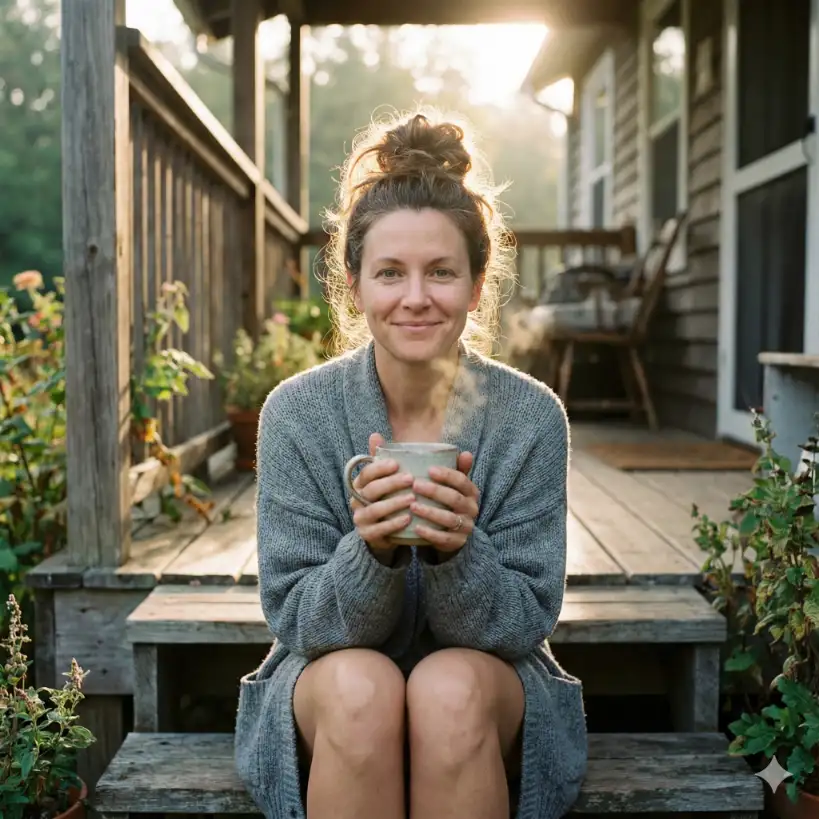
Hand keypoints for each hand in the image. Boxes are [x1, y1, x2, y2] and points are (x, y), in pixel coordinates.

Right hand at [350, 433, 415, 561]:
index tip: (396, 463)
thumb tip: (375, 435)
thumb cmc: (386, 498)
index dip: (380, 468)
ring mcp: (360, 518)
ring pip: (374, 509)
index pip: (366, 473)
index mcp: (360, 484)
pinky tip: (408, 519)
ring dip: (394, 503)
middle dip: (391, 483)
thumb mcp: (384, 479)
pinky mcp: (367, 534)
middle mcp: (356, 500)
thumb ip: (381, 459)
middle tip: (411, 479)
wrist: (382, 531)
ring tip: (412, 498)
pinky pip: (379, 529)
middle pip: (371, 490)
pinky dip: (393, 524)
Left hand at [411, 451, 479, 556]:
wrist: (452, 533)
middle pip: (454, 498)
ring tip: (412, 506)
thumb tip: (465, 452)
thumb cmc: (448, 503)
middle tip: (415, 485)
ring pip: (449, 518)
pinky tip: (416, 527)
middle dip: (435, 491)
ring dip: (430, 512)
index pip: (462, 480)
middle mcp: (471, 508)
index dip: (447, 475)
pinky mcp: (457, 542)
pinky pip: (444, 538)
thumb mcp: (453, 486)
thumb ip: (456, 469)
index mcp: (471, 492)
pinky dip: (430, 533)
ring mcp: (466, 526)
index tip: (429, 469)